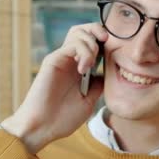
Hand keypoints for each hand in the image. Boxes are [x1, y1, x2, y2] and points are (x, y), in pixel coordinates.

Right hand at [1, 23, 107, 153]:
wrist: (43, 128)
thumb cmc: (62, 119)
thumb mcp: (89, 101)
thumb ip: (98, 84)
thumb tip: (109, 72)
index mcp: (79, 69)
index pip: (93, 43)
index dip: (105, 41)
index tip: (116, 50)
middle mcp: (70, 60)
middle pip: (84, 30)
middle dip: (99, 30)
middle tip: (107, 41)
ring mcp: (61, 59)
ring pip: (79, 32)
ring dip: (91, 43)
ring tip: (90, 64)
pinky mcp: (53, 60)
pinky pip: (72, 44)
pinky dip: (84, 52)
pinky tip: (83, 68)